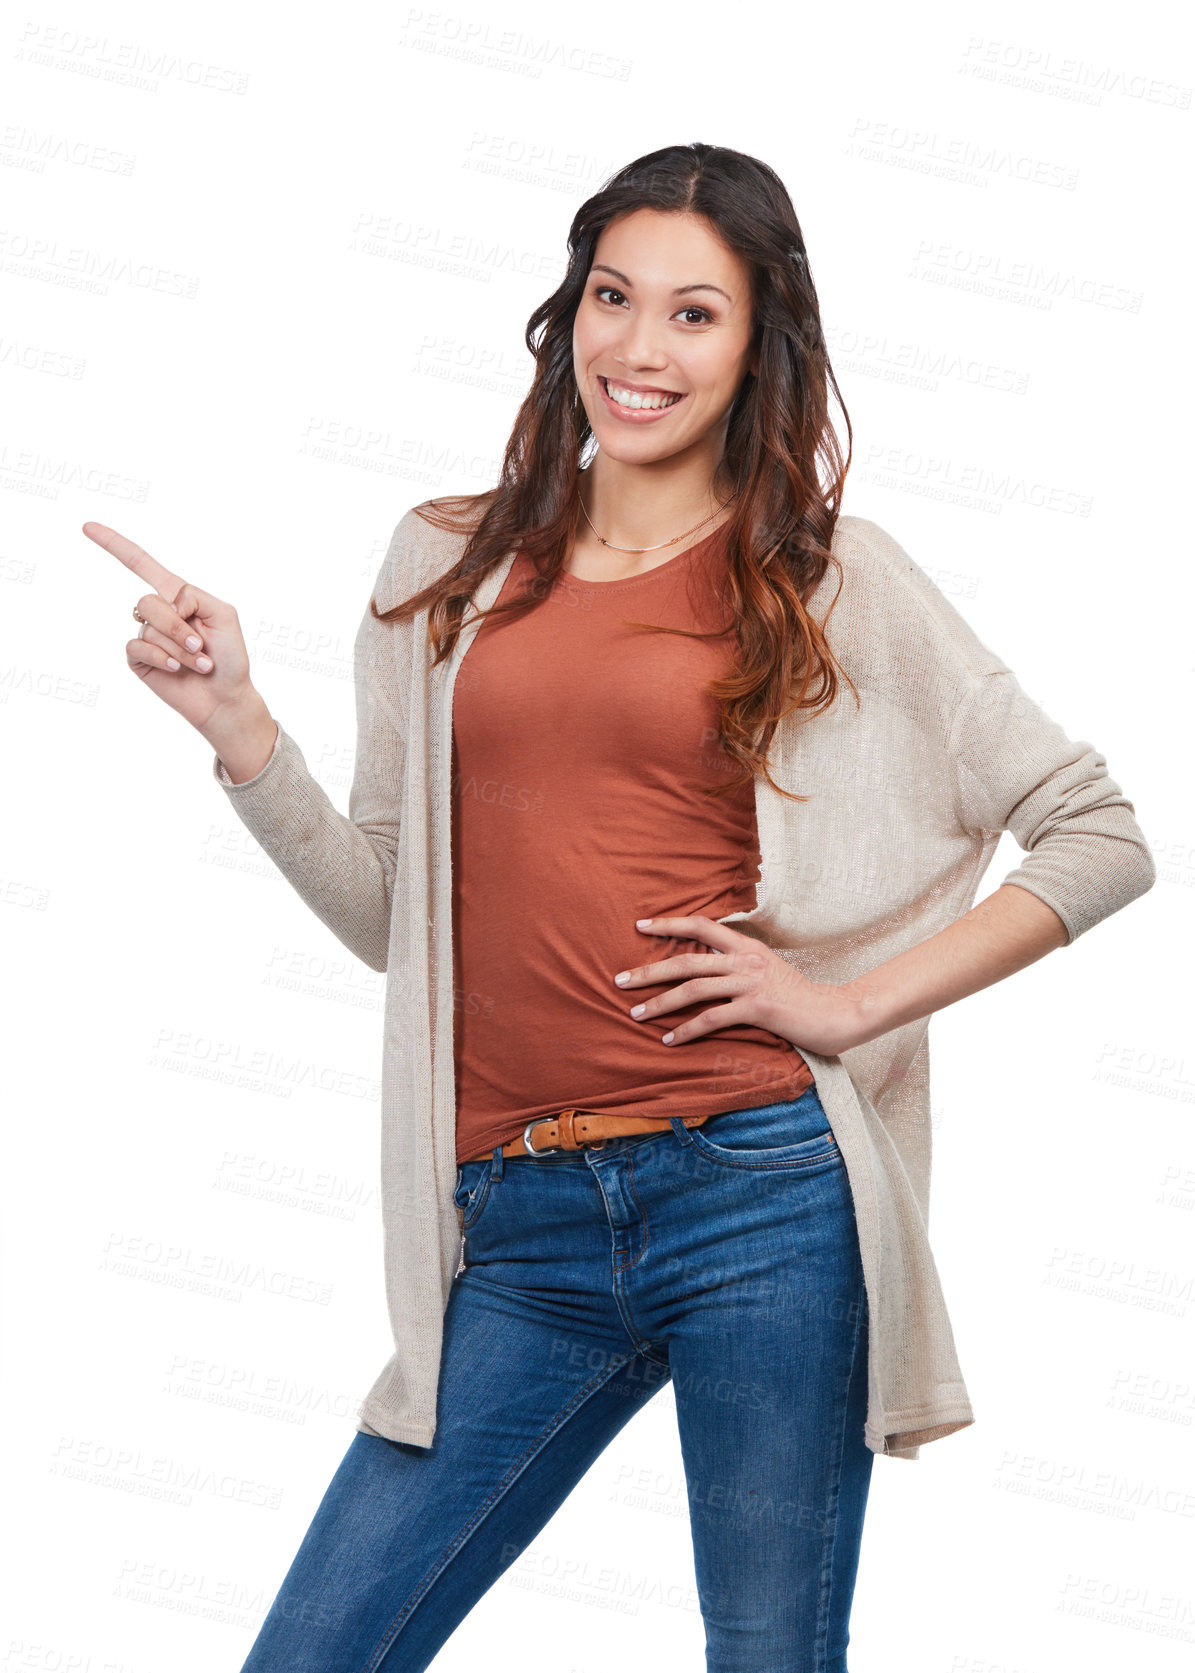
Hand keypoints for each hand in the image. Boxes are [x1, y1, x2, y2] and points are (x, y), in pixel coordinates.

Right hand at [82, 519, 256, 733]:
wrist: (225, 698)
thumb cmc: (230, 657)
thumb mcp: (225, 615)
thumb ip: (194, 596)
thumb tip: (165, 603)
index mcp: (179, 596)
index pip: (142, 564)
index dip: (115, 545)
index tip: (87, 527)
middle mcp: (160, 612)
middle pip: (148, 601)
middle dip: (177, 626)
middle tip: (201, 645)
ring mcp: (147, 635)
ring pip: (148, 628)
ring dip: (179, 648)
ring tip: (200, 663)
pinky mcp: (139, 659)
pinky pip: (137, 647)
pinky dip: (161, 657)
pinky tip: (176, 669)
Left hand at [612, 914, 875, 1056]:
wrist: (833, 1014)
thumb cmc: (798, 997)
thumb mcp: (768, 970)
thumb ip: (738, 965)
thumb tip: (705, 969)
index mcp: (747, 946)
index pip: (701, 925)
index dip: (669, 924)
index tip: (640, 926)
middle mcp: (746, 960)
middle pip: (686, 961)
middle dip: (649, 971)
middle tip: (619, 980)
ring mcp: (751, 983)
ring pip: (693, 990)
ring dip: (659, 1003)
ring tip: (636, 1014)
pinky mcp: (756, 1008)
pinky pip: (711, 1019)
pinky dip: (686, 1030)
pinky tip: (669, 1040)